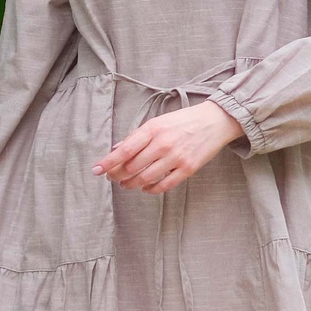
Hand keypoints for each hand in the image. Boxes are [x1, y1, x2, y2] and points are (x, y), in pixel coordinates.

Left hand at [91, 100, 244, 193]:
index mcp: (153, 129)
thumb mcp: (158, 122)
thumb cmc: (182, 121)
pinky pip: (164, 185)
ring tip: (126, 184)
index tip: (96, 170)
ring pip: (145, 179)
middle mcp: (163, 144)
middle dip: (117, 175)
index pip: (125, 150)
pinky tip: (145, 187)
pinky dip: (150, 189)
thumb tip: (116, 150)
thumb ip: (137, 137)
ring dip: (131, 184)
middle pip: (132, 167)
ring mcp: (176, 158)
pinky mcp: (188, 169)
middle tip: (112, 177)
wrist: (214, 121)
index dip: (108, 162)